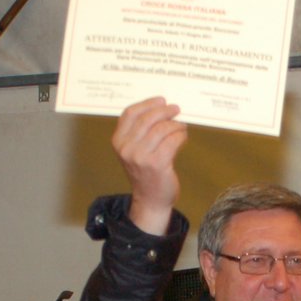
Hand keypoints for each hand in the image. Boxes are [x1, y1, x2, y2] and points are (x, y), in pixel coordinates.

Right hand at [113, 97, 186, 233]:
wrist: (150, 200)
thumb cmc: (146, 173)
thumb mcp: (134, 150)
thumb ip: (140, 132)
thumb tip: (160, 108)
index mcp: (118, 141)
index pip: (130, 113)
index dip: (147, 103)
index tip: (161, 100)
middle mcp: (127, 148)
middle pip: (147, 118)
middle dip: (165, 111)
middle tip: (176, 110)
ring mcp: (140, 156)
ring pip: (162, 128)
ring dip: (175, 124)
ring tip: (181, 126)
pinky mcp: (157, 163)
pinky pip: (172, 140)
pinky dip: (180, 135)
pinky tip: (182, 137)